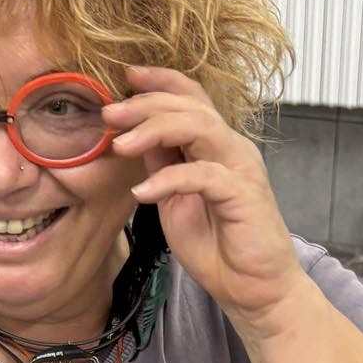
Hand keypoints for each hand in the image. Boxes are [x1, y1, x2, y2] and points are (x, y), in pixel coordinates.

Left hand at [104, 67, 305, 337]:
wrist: (253, 287)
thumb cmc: (217, 245)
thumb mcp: (175, 199)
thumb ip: (161, 165)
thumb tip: (133, 136)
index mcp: (216, 145)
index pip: (191, 98)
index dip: (160, 81)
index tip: (125, 75)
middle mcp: (231, 148)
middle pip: (189, 106)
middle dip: (145, 105)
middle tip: (109, 114)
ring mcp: (240, 168)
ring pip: (199, 127)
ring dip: (154, 130)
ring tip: (120, 146)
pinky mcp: (242, 194)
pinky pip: (203, 175)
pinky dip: (168, 180)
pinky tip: (142, 194)